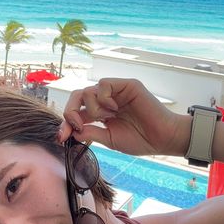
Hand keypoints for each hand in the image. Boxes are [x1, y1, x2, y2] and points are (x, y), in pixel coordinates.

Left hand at [60, 78, 189, 156]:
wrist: (162, 138)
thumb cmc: (140, 139)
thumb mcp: (109, 139)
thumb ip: (91, 133)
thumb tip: (71, 131)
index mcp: (100, 113)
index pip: (76, 113)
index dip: (66, 123)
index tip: (61, 137)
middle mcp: (105, 100)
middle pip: (77, 97)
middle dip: (70, 111)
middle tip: (75, 125)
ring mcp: (115, 92)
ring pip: (88, 91)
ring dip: (92, 108)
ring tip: (108, 118)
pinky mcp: (125, 85)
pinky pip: (103, 84)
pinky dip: (103, 98)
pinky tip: (113, 108)